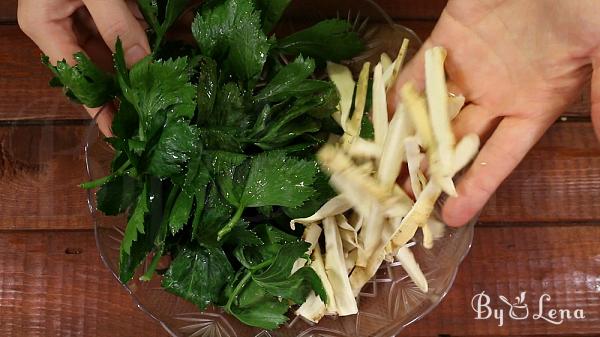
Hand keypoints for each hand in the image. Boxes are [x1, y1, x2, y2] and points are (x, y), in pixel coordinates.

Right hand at [17, 0, 150, 134]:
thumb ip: (116, 24)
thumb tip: (141, 63)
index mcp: (45, 26)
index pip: (76, 79)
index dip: (100, 108)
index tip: (119, 134)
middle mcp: (59, 25)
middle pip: (95, 68)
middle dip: (123, 87)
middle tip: (147, 114)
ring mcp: (77, 14)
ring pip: (110, 49)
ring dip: (135, 62)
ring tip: (158, 88)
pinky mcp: (95, 3)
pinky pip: (118, 26)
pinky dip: (138, 35)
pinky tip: (157, 51)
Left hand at [390, 0, 599, 225]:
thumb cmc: (589, 6)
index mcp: (535, 105)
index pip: (501, 159)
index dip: (477, 188)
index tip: (452, 218)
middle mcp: (499, 93)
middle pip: (459, 144)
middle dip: (431, 173)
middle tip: (401, 203)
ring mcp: (471, 67)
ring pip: (432, 113)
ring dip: (407, 141)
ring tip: (381, 172)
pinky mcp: (449, 37)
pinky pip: (417, 73)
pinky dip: (397, 95)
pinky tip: (379, 120)